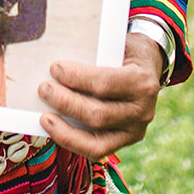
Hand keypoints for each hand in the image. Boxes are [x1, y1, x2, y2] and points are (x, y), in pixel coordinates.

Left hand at [37, 34, 162, 158]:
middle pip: (98, 114)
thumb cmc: (125, 52)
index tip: (55, 68)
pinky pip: (96, 151)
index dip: (77, 78)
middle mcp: (142, 110)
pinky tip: (56, 130)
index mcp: (141, 82)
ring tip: (45, 116)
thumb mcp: (117, 43)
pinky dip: (73, 142)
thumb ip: (93, 52)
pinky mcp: (126, 141)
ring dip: (65, 129)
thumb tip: (56, 64)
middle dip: (66, 103)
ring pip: (96, 140)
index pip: (105, 84)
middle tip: (44, 89)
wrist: (149, 66)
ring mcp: (135, 130)